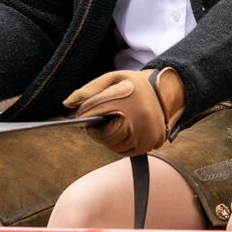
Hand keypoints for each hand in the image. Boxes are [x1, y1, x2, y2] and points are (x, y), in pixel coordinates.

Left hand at [64, 68, 184, 156]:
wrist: (165, 90)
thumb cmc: (134, 84)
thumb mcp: (110, 79)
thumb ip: (88, 91)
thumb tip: (66, 104)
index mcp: (127, 104)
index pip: (92, 120)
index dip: (85, 117)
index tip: (85, 113)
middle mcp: (139, 124)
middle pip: (104, 138)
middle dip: (99, 130)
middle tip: (104, 118)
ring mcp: (147, 136)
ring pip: (115, 147)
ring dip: (110, 138)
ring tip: (117, 122)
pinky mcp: (153, 144)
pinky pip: (128, 151)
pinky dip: (123, 144)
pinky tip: (126, 130)